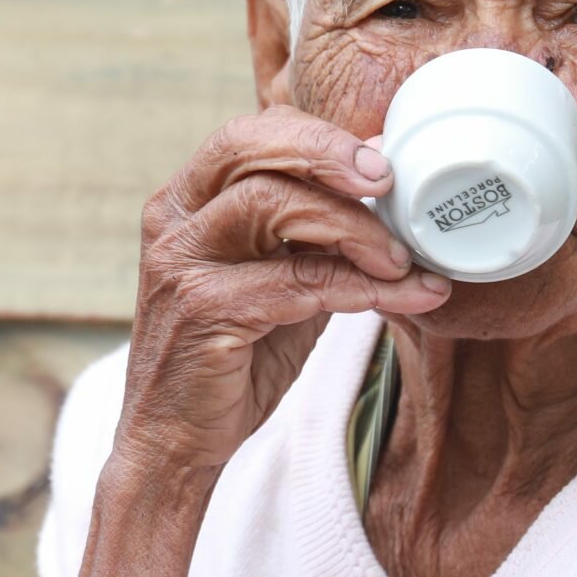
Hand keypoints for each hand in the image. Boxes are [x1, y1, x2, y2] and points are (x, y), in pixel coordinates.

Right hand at [116, 104, 450, 477]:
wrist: (175, 443)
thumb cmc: (232, 359)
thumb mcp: (276, 281)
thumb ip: (313, 238)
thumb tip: (391, 196)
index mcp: (186, 200)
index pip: (249, 134)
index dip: (317, 134)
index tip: (381, 155)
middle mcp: (173, 219)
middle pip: (249, 147)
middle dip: (328, 154)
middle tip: (389, 180)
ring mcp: (181, 263)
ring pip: (271, 204)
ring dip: (353, 227)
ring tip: (402, 259)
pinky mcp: (203, 310)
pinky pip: (295, 281)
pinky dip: (360, 287)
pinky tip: (403, 298)